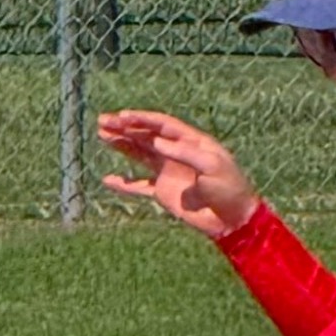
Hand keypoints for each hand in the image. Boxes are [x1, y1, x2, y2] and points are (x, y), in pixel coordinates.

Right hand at [99, 110, 260, 237]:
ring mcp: (169, 173)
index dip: (142, 119)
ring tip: (102, 135)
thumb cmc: (229, 189)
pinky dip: (124, 184)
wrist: (233, 219)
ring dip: (121, 145)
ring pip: (139, 155)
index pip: (163, 125)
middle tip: (103, 121)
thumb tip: (156, 142)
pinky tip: (107, 180)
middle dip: (125, 128)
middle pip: (147, 136)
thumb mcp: (212, 167)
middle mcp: (177, 154)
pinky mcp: (164, 193)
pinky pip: (139, 186)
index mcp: (192, 142)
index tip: (122, 116)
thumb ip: (184, 153)